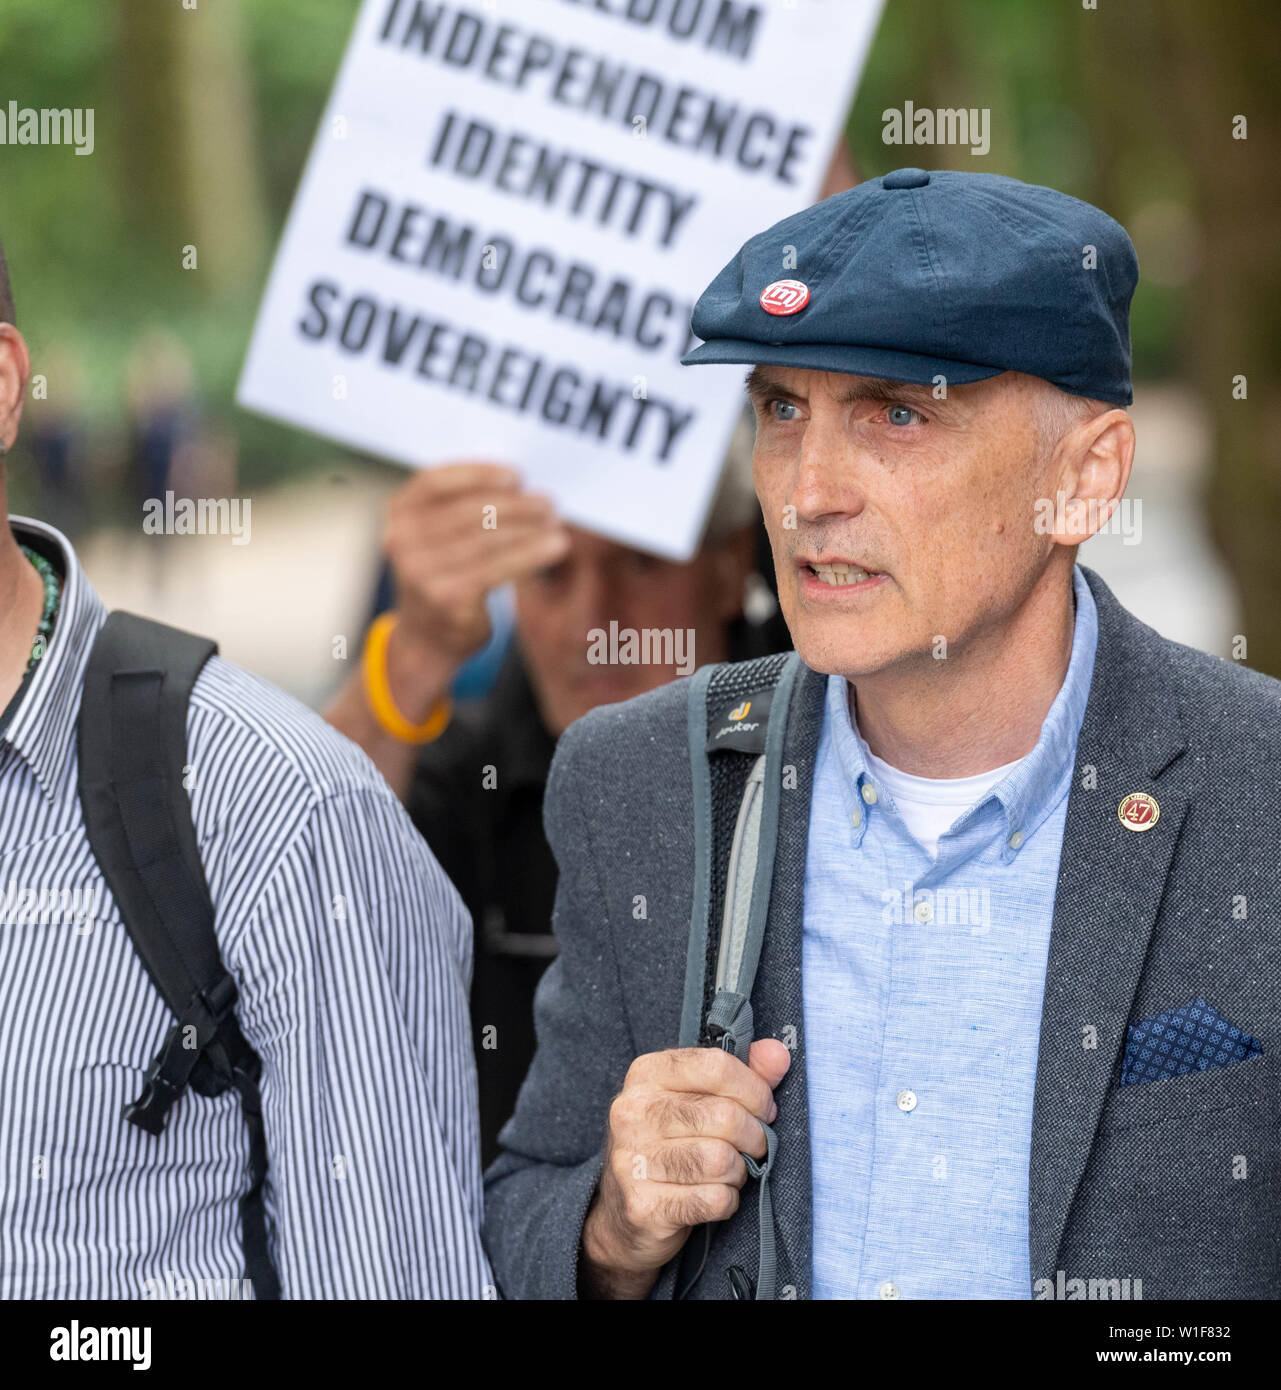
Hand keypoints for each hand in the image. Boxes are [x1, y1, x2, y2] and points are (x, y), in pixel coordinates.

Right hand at [379, 462, 570, 711]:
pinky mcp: (447, 598)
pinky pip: (498, 568)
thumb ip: (460, 507)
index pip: (435, 481)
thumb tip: (521, 485)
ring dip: (529, 527)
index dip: (478, 473)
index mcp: (399, 514)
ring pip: (487, 539)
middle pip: (468, 510)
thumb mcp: (436, 536)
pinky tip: (555, 546)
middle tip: (548, 501)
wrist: (426, 638)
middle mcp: (402, 540)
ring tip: (556, 522)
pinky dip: (532, 553)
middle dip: (515, 504)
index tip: (516, 475)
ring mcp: (421, 572)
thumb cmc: (443, 575)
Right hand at [580, 1039, 790, 1297]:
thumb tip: (778, 1054)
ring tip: (729, 1171)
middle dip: (754, 1136)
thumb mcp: (698, 1098)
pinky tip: (715, 1196)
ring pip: (721, 1160)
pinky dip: (727, 1201)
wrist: (624, 1214)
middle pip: (724, 1116)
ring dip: (739, 1171)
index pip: (716, 1066)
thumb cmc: (672, 1144)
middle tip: (753, 1147)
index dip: (755, 1090)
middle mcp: (633, 1111)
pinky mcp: (642, 1205)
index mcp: (647, 1074)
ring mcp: (632, 1159)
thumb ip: (742, 1072)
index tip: (764, 1109)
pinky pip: (713, 1199)